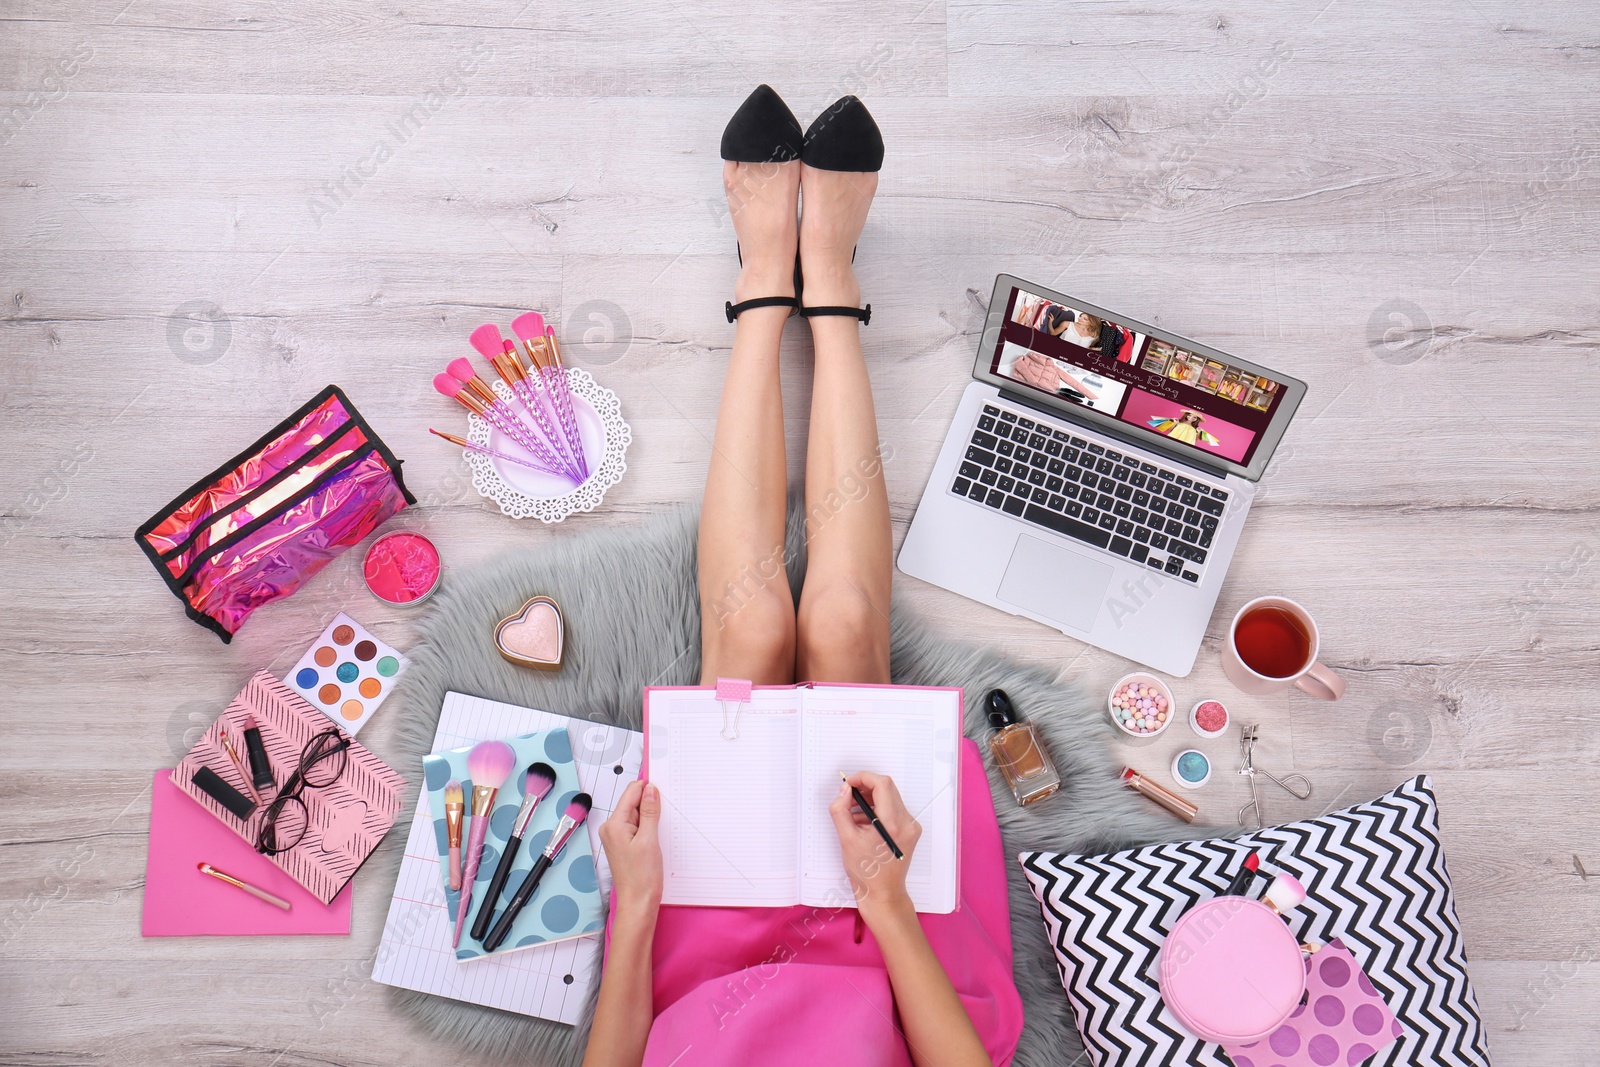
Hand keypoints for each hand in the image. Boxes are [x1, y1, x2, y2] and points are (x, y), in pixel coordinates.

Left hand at [599, 780, 662, 917]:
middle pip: (633, 803)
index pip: (631, 793)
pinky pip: (636, 826)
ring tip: (659, 833)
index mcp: (614, 824)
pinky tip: (655, 837)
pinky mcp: (622, 844)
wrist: (638, 903)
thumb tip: (650, 789)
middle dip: (650, 805)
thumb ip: (649, 812)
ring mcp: (615, 836)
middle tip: (665, 817)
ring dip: (650, 818)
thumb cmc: (642, 876)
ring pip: (636, 814)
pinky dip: (647, 827)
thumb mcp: (649, 839)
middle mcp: (611, 828)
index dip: (648, 789)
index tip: (664, 788)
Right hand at [829, 771, 921, 925]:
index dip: (863, 778)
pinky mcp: (910, 831)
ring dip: (870, 800)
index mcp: (893, 823)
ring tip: (853, 814)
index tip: (849, 784)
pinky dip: (877, 810)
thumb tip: (844, 790)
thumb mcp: (846, 839)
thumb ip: (841, 809)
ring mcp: (911, 827)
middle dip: (865, 788)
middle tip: (848, 795)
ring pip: (889, 798)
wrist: (883, 895)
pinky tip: (863, 823)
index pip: (882, 784)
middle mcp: (907, 822)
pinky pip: (893, 810)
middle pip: (887, 789)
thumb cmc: (866, 873)